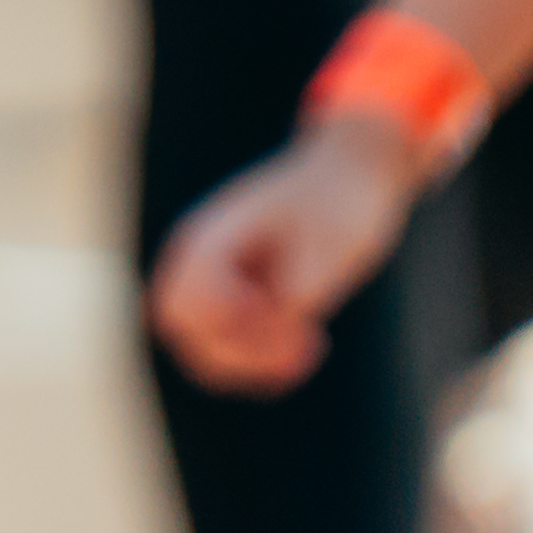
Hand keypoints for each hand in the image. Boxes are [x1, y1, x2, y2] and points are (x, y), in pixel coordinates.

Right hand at [151, 121, 425, 396]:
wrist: (352, 171)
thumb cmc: (344, 200)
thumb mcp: (333, 246)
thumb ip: (298, 293)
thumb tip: (277, 329)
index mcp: (211, 236)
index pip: (187, 305)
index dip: (237, 327)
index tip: (293, 317)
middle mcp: (200, 256)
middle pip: (181, 328)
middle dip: (240, 351)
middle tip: (303, 342)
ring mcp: (216, 274)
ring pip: (199, 342)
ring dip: (249, 361)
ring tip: (307, 351)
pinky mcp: (239, 290)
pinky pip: (225, 340)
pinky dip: (257, 360)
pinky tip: (302, 353)